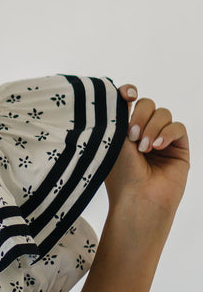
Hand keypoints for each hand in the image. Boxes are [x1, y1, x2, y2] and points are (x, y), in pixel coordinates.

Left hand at [105, 85, 188, 225]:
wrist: (137, 199)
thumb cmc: (120, 174)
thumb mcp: (114, 140)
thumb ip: (119, 115)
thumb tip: (125, 93)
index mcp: (124, 130)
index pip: (130, 101)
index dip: (129, 92)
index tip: (127, 95)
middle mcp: (143, 132)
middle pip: (148, 104)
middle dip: (140, 115)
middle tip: (132, 136)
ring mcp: (162, 139)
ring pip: (163, 114)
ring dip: (153, 127)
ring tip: (144, 148)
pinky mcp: (179, 148)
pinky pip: (178, 127)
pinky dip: (168, 133)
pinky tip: (158, 146)